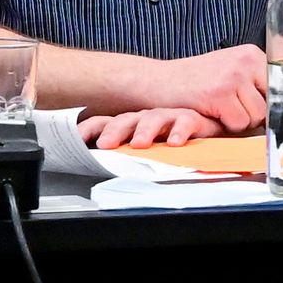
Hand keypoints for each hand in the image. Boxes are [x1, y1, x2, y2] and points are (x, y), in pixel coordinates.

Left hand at [80, 106, 218, 152]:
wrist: (207, 135)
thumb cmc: (170, 143)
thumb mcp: (142, 151)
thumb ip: (122, 155)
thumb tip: (92, 165)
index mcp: (128, 125)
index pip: (102, 123)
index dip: (87, 130)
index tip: (75, 140)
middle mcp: (145, 118)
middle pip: (125, 120)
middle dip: (114, 132)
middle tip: (106, 145)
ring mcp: (168, 117)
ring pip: (153, 118)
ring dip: (144, 131)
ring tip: (139, 144)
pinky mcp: (192, 119)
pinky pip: (185, 122)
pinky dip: (180, 131)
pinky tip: (175, 142)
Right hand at [143, 45, 269, 133]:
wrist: (154, 80)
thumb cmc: (194, 82)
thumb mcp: (229, 71)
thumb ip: (254, 84)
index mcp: (253, 54)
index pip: (281, 87)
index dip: (271, 105)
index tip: (262, 111)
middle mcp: (247, 61)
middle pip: (271, 105)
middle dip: (252, 115)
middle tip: (228, 109)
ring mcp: (233, 76)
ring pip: (256, 117)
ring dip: (237, 121)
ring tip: (217, 109)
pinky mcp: (219, 93)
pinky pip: (238, 124)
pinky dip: (224, 126)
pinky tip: (208, 112)